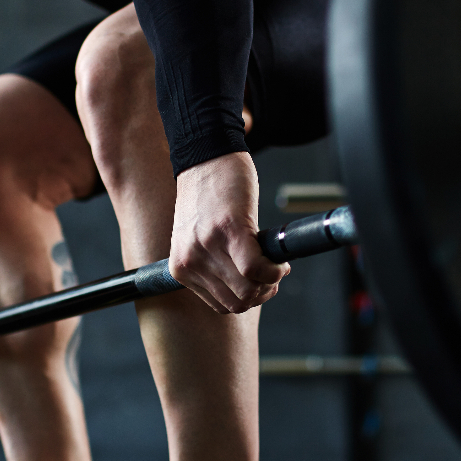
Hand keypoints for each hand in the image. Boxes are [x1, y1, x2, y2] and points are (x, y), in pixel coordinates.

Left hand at [168, 152, 288, 313]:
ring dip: (271, 282)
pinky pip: (256, 269)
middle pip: (237, 302)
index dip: (247, 298)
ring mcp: (207, 247)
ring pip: (248, 290)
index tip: (260, 283)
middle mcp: (190, 261)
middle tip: (273, 274)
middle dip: (262, 293)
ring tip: (276, 265)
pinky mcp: (229, 230)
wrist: (206, 155)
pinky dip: (274, 271)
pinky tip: (279, 262)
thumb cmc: (208, 194)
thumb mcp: (197, 239)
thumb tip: (246, 288)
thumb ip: (212, 264)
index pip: (220, 305)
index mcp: (180, 267)